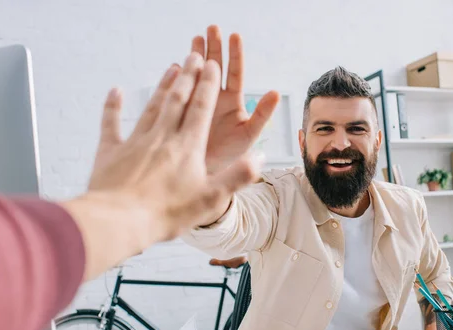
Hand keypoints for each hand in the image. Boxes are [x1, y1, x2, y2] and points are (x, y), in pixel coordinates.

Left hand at [67, 53, 261, 279]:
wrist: (120, 221)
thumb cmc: (167, 213)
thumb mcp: (211, 199)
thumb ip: (238, 176)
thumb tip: (260, 157)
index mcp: (187, 147)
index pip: (200, 108)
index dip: (207, 85)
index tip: (212, 65)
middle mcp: (162, 137)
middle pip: (177, 99)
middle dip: (187, 76)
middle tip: (193, 54)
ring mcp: (134, 141)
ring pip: (152, 106)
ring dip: (162, 86)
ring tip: (171, 67)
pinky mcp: (110, 152)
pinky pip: (111, 123)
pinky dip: (113, 106)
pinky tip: (116, 91)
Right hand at [191, 25, 279, 172]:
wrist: (207, 177)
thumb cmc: (232, 159)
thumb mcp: (249, 135)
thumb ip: (262, 114)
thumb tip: (276, 92)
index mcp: (233, 103)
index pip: (235, 74)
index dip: (234, 55)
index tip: (234, 35)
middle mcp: (215, 99)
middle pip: (215, 68)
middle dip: (214, 47)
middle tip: (211, 29)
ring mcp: (197, 103)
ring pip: (197, 74)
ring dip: (196, 56)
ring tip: (196, 38)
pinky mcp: (182, 112)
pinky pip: (180, 90)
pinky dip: (178, 77)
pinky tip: (176, 65)